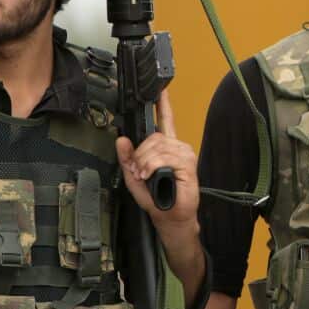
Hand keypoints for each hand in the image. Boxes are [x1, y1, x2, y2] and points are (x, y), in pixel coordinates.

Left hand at [115, 89, 198, 226]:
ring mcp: (184, 155)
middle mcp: (177, 148)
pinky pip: (165, 157)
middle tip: (138, 171)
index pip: (166, 121)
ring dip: (145, 162)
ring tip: (145, 175)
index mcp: (167, 149)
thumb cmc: (157, 200)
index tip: (161, 91)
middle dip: (140, 153)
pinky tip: (151, 174)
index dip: (163, 105)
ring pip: (158, 147)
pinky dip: (153, 166)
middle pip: (154, 137)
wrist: (171, 217)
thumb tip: (121, 140)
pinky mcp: (188, 165)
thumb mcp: (135, 178)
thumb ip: (127, 159)